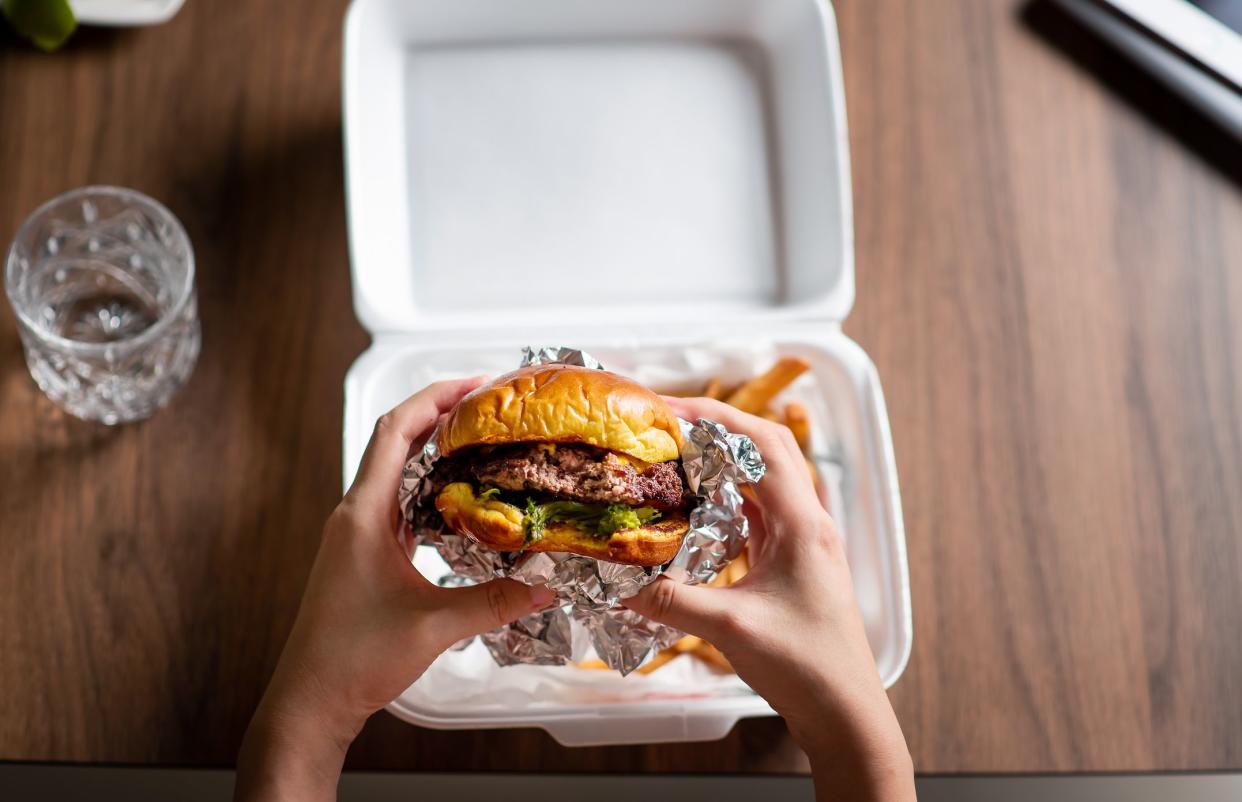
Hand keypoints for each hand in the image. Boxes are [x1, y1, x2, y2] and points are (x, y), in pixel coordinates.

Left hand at [235, 378, 555, 801]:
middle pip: (394, 442)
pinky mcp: (361, 556)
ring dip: (432, 451)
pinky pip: (396, 504)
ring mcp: (355, 535)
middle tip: (489, 408)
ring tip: (481, 443)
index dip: (433, 399)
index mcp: (363, 514)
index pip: (394, 432)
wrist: (309, 702)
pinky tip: (460, 502)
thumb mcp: (434, 626)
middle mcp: (355, 515)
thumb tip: (549, 586)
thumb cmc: (354, 659)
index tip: (474, 384)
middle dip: (439, 416)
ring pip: (394, 472)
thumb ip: (495, 602)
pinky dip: (427, 490)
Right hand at [624, 397, 914, 801]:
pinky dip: (725, 501)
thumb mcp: (730, 629)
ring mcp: (802, 543)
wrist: (845, 714)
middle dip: (715, 429)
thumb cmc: (805, 668)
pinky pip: (757, 515)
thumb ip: (670, 601)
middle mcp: (808, 524)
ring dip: (720, 464)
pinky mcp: (792, 564)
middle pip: (764, 451)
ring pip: (761, 482)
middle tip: (664, 426)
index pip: (764, 444)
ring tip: (671, 458)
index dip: (717, 416)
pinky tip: (692, 510)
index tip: (669, 408)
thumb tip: (613, 579)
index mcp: (804, 524)